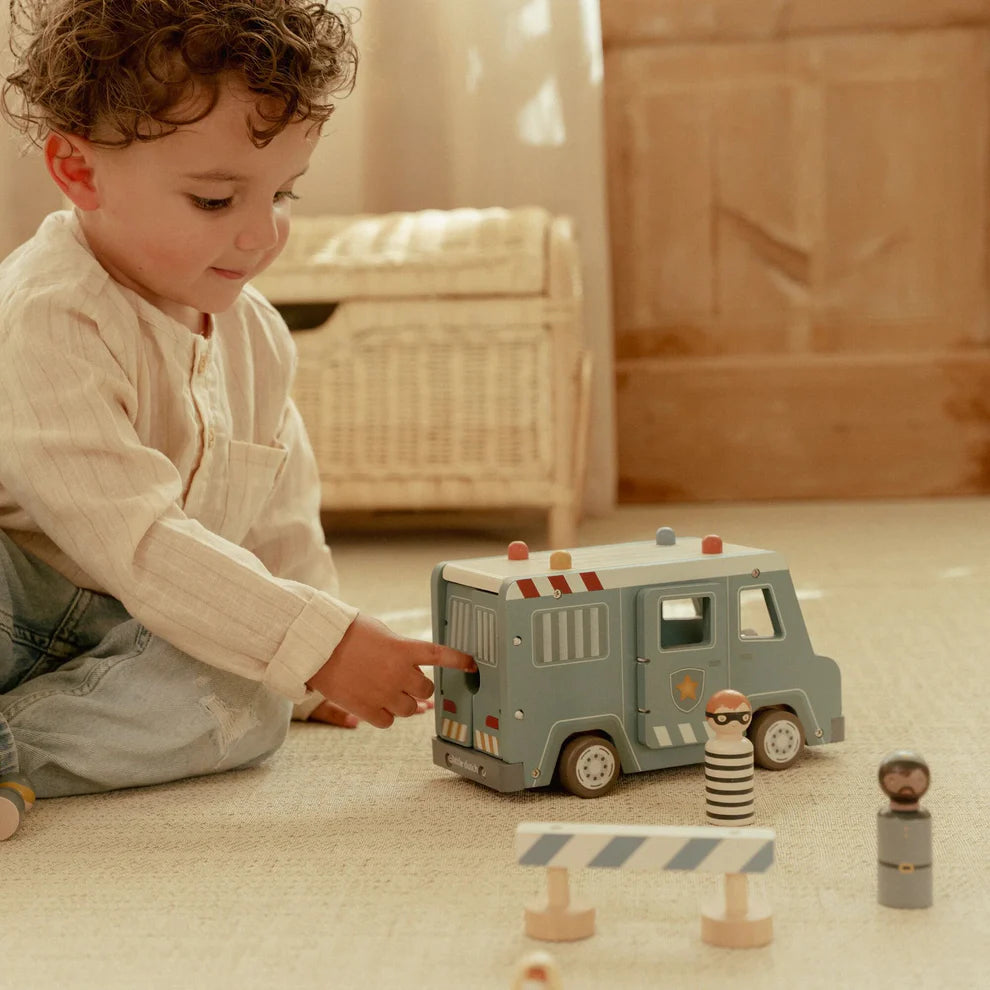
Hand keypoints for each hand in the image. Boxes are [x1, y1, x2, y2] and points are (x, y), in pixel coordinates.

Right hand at [306, 613, 475, 728]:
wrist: (317, 645)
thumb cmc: (346, 633)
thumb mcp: (380, 632)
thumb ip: (400, 649)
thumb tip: (411, 667)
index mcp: (403, 649)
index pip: (440, 656)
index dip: (459, 661)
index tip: (472, 665)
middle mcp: (398, 673)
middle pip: (425, 689)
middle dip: (419, 686)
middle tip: (406, 680)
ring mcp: (383, 693)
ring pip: (409, 709)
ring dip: (404, 702)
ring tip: (387, 691)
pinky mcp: (367, 709)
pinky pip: (388, 721)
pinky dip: (386, 715)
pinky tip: (376, 704)